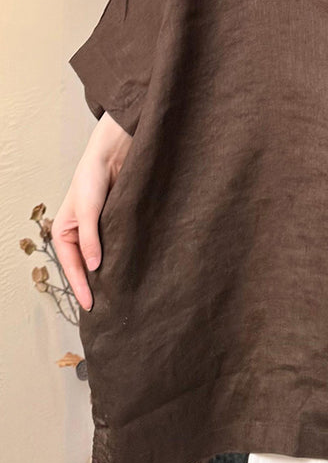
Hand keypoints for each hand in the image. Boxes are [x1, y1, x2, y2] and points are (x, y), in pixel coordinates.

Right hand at [51, 112, 131, 310]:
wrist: (114, 154)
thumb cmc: (92, 177)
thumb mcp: (88, 210)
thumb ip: (90, 239)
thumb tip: (93, 267)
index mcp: (64, 232)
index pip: (72, 267)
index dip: (81, 287)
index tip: (91, 306)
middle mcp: (79, 234)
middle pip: (85, 266)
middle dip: (93, 285)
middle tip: (107, 308)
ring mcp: (97, 231)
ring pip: (101, 258)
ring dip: (108, 274)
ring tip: (119, 295)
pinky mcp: (115, 225)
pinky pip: (115, 247)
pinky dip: (120, 259)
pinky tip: (129, 271)